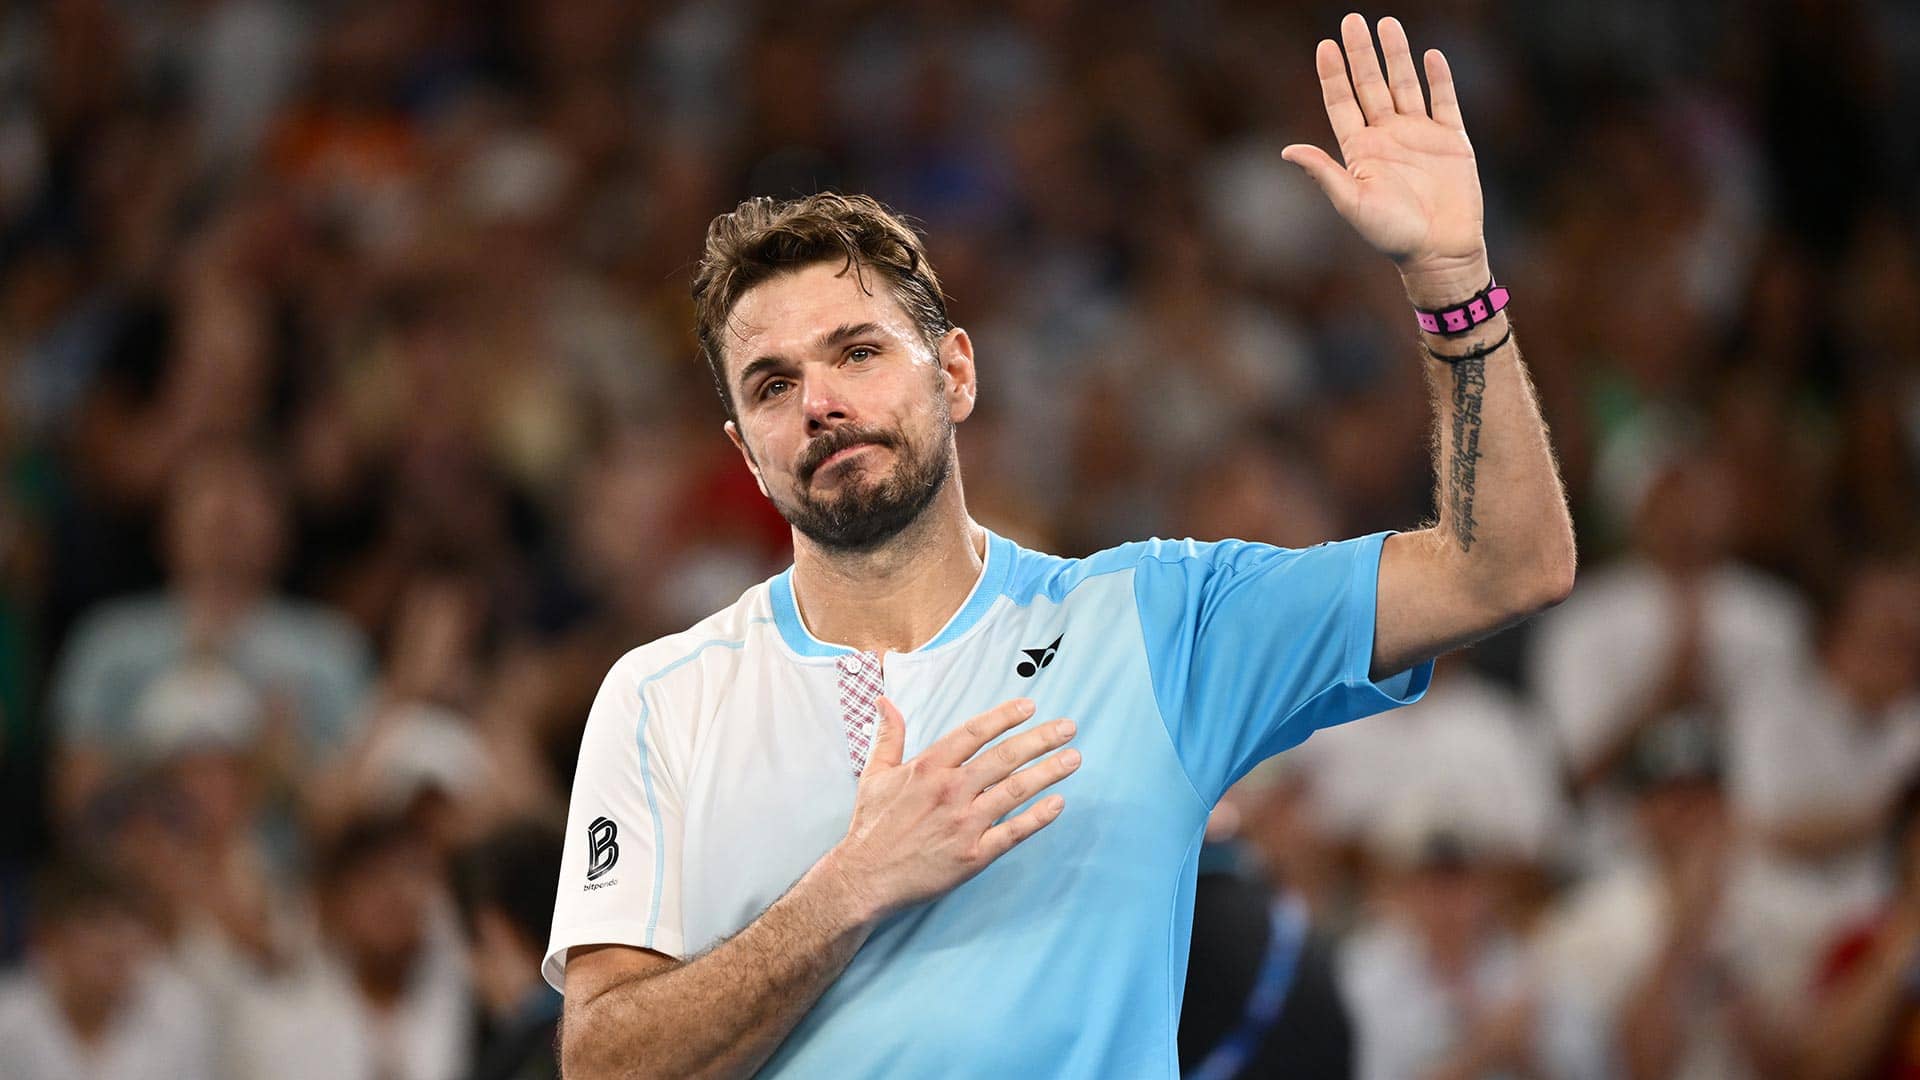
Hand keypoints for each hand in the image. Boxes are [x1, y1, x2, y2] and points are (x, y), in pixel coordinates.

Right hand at [827, 697, 1080, 921]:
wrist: (864, 879)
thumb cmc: (870, 827)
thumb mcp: (875, 774)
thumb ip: (889, 736)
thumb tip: (886, 702)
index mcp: (929, 767)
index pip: (974, 733)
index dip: (1004, 717)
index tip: (1030, 706)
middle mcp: (950, 790)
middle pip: (1004, 757)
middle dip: (1040, 739)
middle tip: (1068, 727)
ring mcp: (964, 823)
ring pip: (1015, 790)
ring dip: (1048, 772)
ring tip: (1074, 758)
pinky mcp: (973, 855)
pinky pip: (1013, 832)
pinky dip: (1037, 817)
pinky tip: (1058, 803)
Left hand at [1283, 14, 1487, 298]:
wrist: (1439, 252)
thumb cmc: (1392, 235)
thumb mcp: (1353, 204)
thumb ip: (1324, 174)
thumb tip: (1287, 151)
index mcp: (1360, 150)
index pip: (1342, 103)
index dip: (1333, 75)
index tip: (1325, 46)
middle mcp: (1387, 137)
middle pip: (1371, 85)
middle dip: (1361, 53)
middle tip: (1352, 20)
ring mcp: (1419, 135)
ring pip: (1405, 85)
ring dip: (1396, 56)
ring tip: (1387, 23)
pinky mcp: (1451, 141)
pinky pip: (1444, 102)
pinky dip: (1439, 79)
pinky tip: (1431, 56)